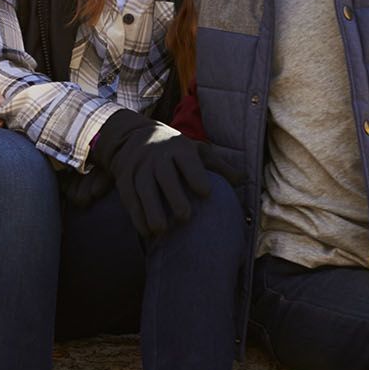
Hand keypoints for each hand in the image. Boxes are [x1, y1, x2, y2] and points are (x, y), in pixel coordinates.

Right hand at [87, 115, 211, 236]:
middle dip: (173, 195)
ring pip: (143, 188)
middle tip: (184, 217)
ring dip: (151, 209)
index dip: (195, 175)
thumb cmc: (175, 151)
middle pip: (164, 175)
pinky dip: (137, 215)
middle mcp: (157, 156)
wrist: (134, 138)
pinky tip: (147, 231)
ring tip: (162, 229)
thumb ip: (218, 166)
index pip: (187, 160)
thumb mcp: (196, 151)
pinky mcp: (125, 179)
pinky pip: (129, 198)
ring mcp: (139, 167)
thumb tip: (243, 180)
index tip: (206, 193)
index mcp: (179, 147)